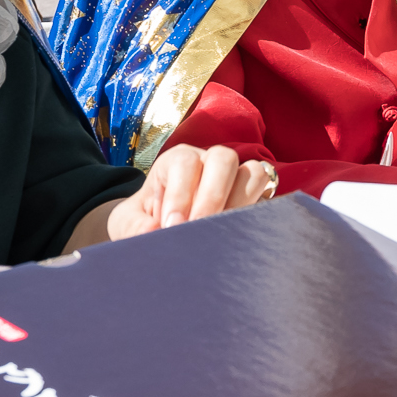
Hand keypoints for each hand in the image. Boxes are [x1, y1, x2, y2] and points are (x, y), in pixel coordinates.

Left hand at [105, 144, 279, 239]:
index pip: (185, 164)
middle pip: (224, 159)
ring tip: (222, 235)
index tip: (172, 227)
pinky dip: (257, 213)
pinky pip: (268, 195)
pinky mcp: (253, 198)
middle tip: (198, 230)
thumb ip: (134, 227)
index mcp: (176, 161)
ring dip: (240, 203)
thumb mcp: (127, 224)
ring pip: (253, 173)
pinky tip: (238, 237)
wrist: (158, 233)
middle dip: (213, 196)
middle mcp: (209, 162)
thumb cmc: (143, 222)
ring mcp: (236, 178)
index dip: (181, 194)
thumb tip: (153, 234)